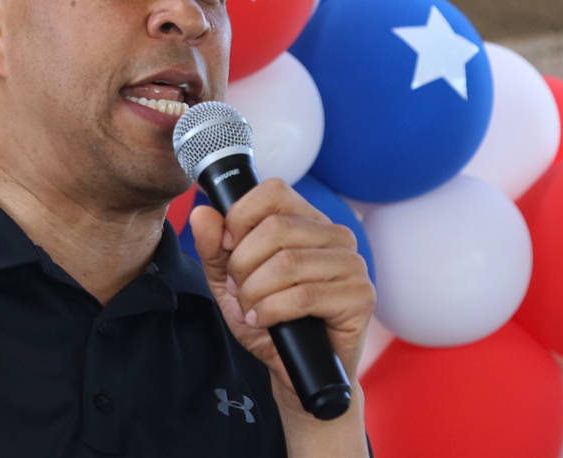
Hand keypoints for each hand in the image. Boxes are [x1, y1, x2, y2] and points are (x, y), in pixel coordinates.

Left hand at [190, 179, 374, 407]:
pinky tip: (264, 321)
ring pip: (287, 263)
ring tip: (252, 309)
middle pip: (275, 229)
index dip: (241, 218)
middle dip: (243, 265)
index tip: (229, 248)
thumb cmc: (266, 318)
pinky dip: (272, 311)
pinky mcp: (360, 297)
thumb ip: (213, 247)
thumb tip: (202, 213)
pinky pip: (305, 295)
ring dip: (255, 292)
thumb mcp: (227, 281)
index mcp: (307, 221)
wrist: (293, 370)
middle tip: (239, 290)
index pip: (273, 192)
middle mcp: (336, 235)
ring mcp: (353, 264)